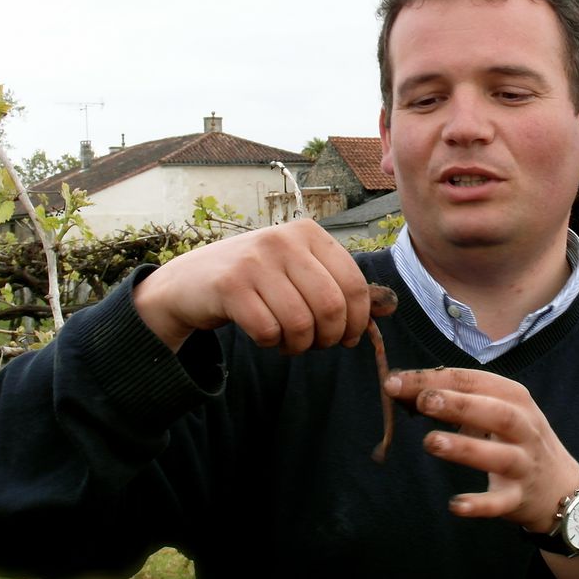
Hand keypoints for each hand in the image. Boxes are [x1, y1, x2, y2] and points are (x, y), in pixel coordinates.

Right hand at [133, 218, 371, 354]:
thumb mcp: (299, 271)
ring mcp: (255, 260)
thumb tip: (389, 308)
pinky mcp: (230, 285)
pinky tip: (265, 336)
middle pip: (332, 306)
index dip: (358, 321)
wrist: (190, 283)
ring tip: (289, 341)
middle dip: (329, 337)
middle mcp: (284, 239)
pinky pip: (269, 331)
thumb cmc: (256, 281)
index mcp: (309, 233)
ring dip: (299, 345)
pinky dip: (272, 344)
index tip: (348, 338)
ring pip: (301, 323)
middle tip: (317, 345)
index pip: (355, 284)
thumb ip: (339, 285)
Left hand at [382, 367, 578, 531]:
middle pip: (495, 412)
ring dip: (465, 448)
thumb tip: (401, 390)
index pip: (473, 382)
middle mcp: (524, 427)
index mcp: (514, 398)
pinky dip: (480, 504)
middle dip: (458, 404)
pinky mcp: (519, 498)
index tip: (395, 382)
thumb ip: (453, 400)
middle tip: (423, 400)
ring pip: (499, 455)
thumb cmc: (514, 438)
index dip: (434, 379)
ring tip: (431, 442)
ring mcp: (524, 464)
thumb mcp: (493, 410)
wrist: (559, 485)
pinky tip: (455, 505)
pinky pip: (500, 502)